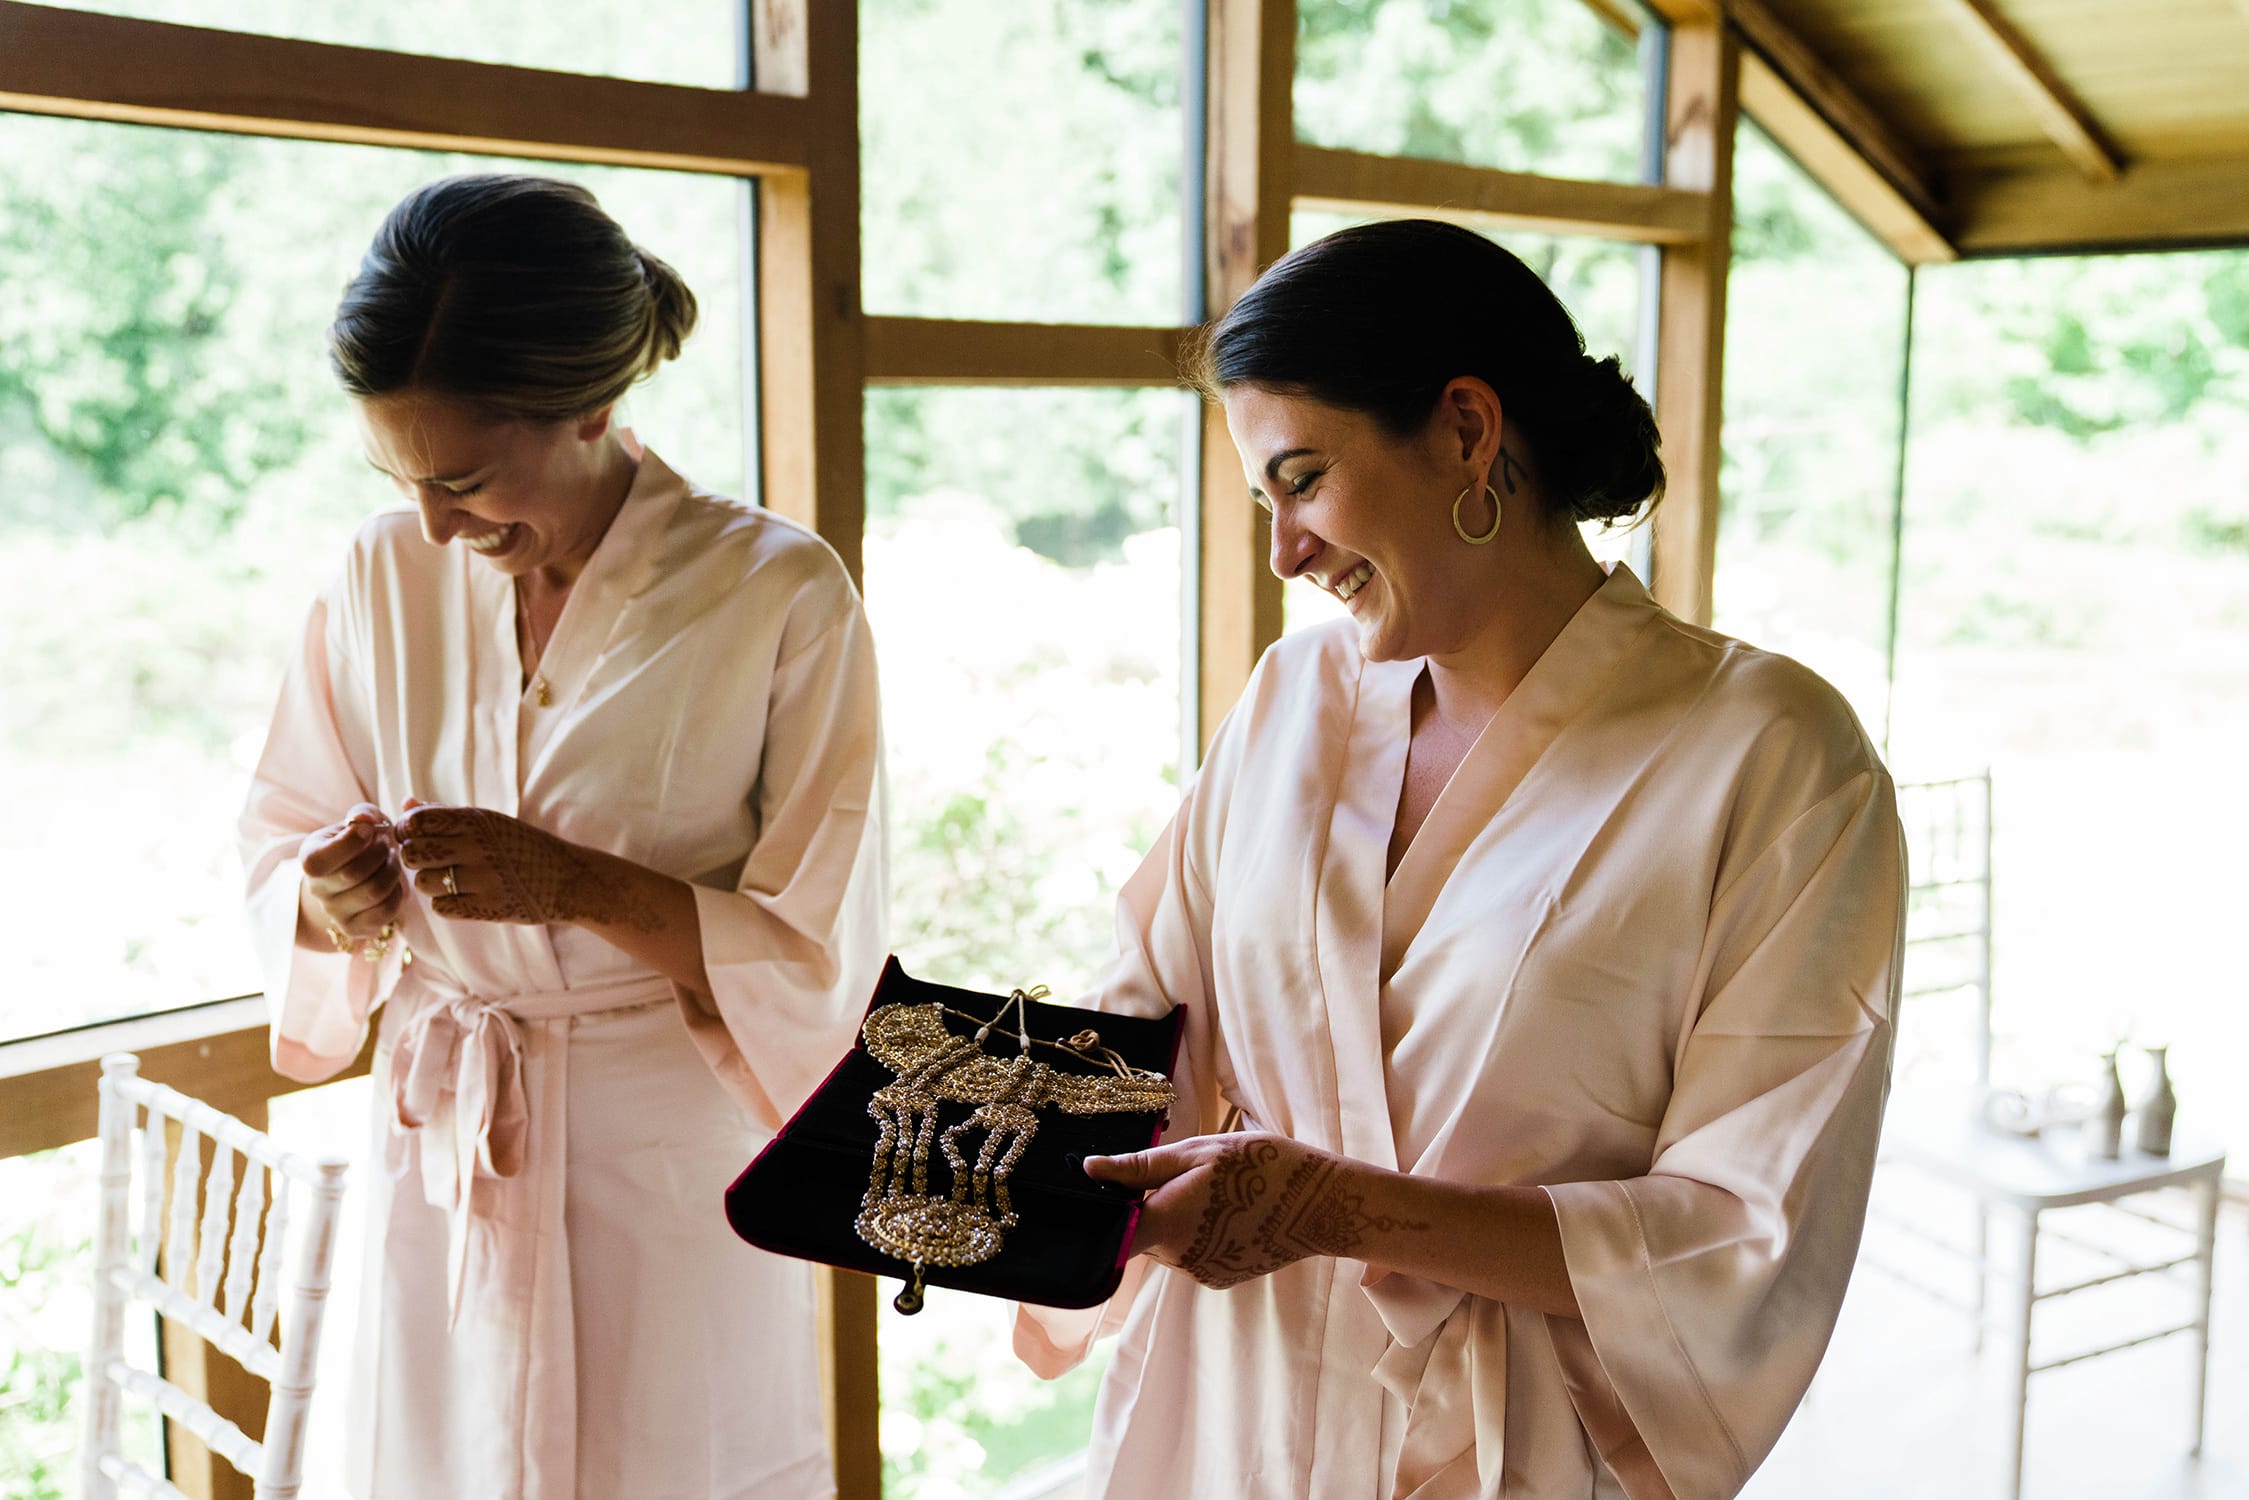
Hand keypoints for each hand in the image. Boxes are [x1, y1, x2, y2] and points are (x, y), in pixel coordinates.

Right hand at [298, 803, 403, 945]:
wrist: (361, 873)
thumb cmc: (361, 843)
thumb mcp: (360, 822)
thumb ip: (363, 814)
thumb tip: (364, 819)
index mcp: (310, 858)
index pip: (320, 860)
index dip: (352, 842)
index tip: (369, 830)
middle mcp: (316, 889)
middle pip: (354, 874)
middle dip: (380, 853)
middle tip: (386, 845)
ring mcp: (334, 912)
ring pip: (374, 892)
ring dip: (392, 871)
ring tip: (392, 860)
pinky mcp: (356, 928)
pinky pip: (385, 912)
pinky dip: (397, 893)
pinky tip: (392, 882)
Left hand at [393, 800, 599, 925]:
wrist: (568, 878)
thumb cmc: (523, 846)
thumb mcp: (490, 821)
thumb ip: (446, 813)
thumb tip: (406, 805)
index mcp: (477, 820)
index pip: (416, 822)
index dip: (406, 831)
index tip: (415, 837)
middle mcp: (478, 846)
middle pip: (413, 854)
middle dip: (415, 858)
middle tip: (431, 861)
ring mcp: (484, 878)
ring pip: (425, 883)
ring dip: (431, 883)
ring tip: (451, 879)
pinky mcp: (489, 907)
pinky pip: (442, 907)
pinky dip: (447, 904)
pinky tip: (463, 896)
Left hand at [1086, 1132, 1409, 1289]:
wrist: (1320, 1205)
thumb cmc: (1261, 1167)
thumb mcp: (1200, 1151)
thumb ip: (1141, 1166)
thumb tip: (1091, 1169)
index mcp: (1166, 1223)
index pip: (1112, 1235)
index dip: (1104, 1215)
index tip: (1110, 1193)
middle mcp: (1178, 1258)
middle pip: (1143, 1232)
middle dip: (1155, 1205)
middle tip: (1193, 1175)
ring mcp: (1201, 1274)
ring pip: (1169, 1244)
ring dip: (1181, 1219)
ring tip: (1221, 1193)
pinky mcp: (1221, 1280)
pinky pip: (1194, 1255)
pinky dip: (1203, 1235)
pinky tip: (1234, 1214)